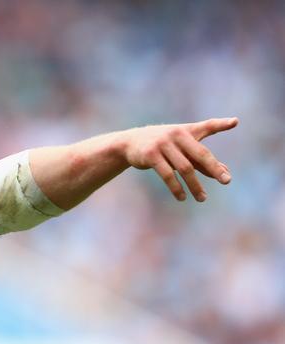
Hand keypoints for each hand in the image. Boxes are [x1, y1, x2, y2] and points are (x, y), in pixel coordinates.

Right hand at [123, 117, 238, 201]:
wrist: (130, 143)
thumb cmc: (162, 145)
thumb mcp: (181, 149)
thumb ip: (201, 159)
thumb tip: (225, 173)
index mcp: (186, 131)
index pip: (207, 126)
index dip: (221, 124)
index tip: (234, 122)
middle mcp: (176, 135)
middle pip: (200, 154)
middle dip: (214, 169)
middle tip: (227, 181)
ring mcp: (163, 144)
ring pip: (184, 168)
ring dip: (194, 185)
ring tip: (202, 198)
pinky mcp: (150, 155)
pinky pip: (167, 175)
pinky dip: (176, 188)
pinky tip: (182, 198)